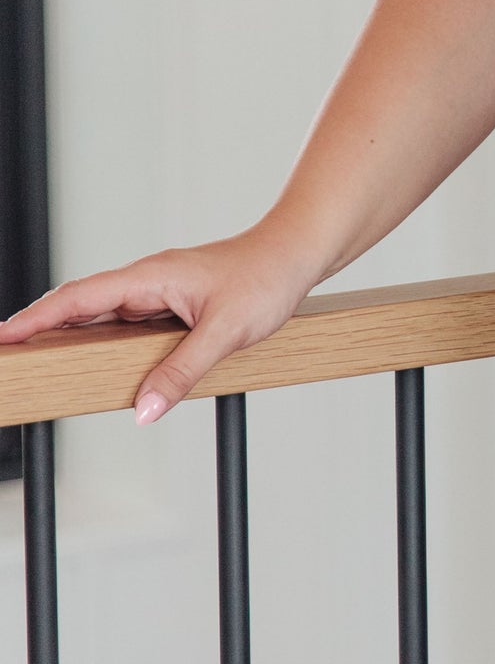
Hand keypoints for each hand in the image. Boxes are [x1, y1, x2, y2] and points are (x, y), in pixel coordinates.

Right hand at [0, 226, 321, 424]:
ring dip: (67, 333)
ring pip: (101, 315)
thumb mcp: (225, 331)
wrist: (296, 254)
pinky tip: (90, 356)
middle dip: (39, 327)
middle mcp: (147, 281)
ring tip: (35, 360)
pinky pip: (124, 322)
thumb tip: (145, 409)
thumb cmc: (266, 279)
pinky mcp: (171, 303)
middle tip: (7, 354)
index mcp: (149, 277)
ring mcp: (157, 292)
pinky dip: (100, 337)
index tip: (3, 337)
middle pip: (79, 306)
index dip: (36, 318)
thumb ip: (183, 370)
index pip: (78, 298)